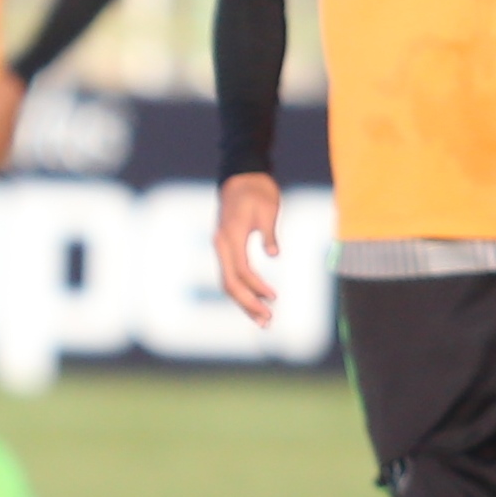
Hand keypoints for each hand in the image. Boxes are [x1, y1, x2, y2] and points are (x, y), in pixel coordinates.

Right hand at [214, 171, 284, 328]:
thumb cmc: (258, 190)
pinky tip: (255, 302)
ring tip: (263, 320)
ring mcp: (221, 247)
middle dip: (247, 304)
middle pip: (230, 283)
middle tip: (268, 320)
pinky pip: (230, 274)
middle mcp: (221, 244)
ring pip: (228, 282)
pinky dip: (242, 290)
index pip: (241, 270)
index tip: (274, 297)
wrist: (241, 176)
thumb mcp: (269, 208)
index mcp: (232, 235)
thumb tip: (273, 254)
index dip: (256, 287)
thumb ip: (270, 233)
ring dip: (244, 302)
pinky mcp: (225, 248)